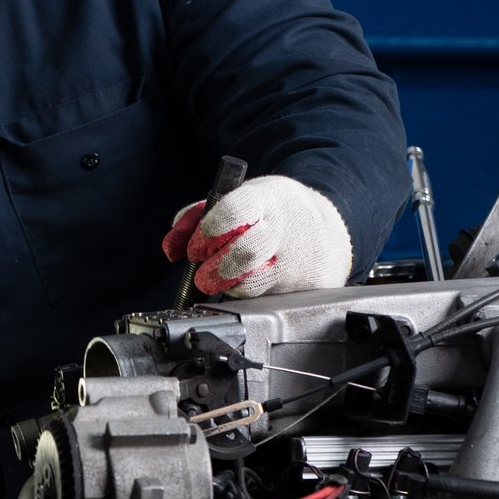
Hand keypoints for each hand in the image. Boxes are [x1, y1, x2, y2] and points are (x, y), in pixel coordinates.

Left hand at [160, 174, 352, 297]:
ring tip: (225, 278)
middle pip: (246, 252)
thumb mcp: (243, 200)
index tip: (196, 247)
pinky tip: (250, 284)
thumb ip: (200, 217)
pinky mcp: (306, 288)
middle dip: (215, 268)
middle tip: (203, 275)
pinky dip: (250, 297)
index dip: (209, 230)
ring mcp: (299, 260)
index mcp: (268, 198)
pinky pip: (268, 300)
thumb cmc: (274, 213)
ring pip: (254, 284)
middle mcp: (286, 229)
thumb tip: (172, 247)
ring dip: (229, 285)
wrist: (327, 230)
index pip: (236, 210)